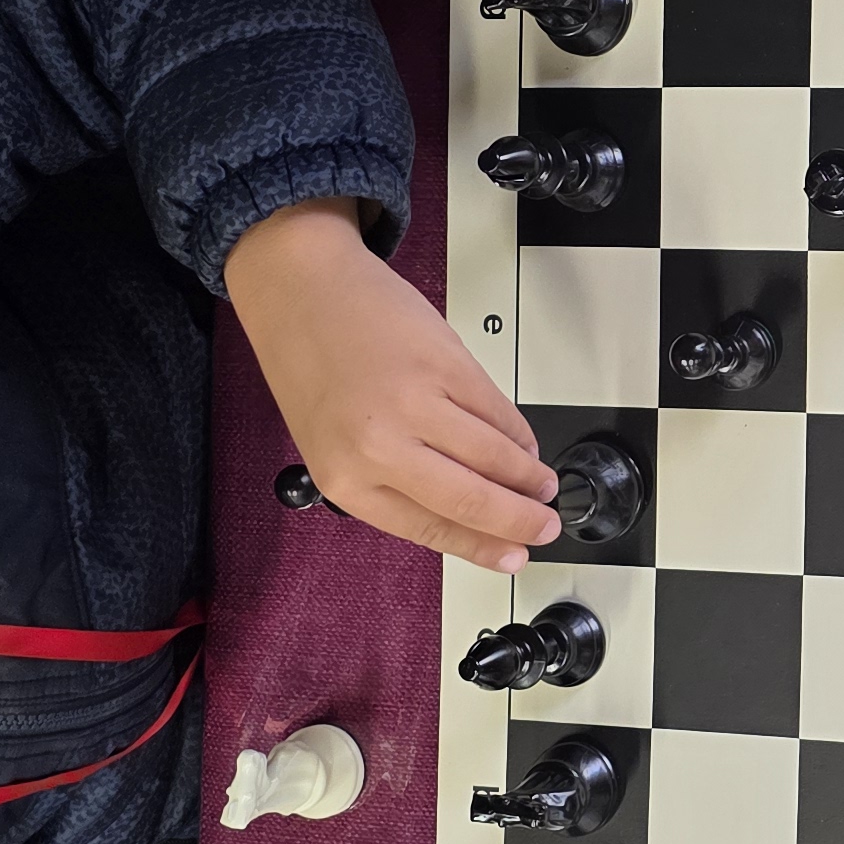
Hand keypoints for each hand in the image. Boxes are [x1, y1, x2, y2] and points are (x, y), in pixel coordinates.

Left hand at [226, 200, 560, 570]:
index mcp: (344, 477)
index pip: (431, 529)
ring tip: (542, 485)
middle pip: (472, 499)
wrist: (300, 287)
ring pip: (495, 457)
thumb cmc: (309, 361)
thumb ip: (390, 480)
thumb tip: (461, 514)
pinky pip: (498, 411)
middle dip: (520, 520)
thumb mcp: (331, 443)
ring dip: (529, 476)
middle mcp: (377, 444)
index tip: (511, 556)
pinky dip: (519, 433)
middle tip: (543, 526)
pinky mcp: (445, 361)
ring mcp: (414, 401)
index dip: (482, 548)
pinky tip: (524, 444)